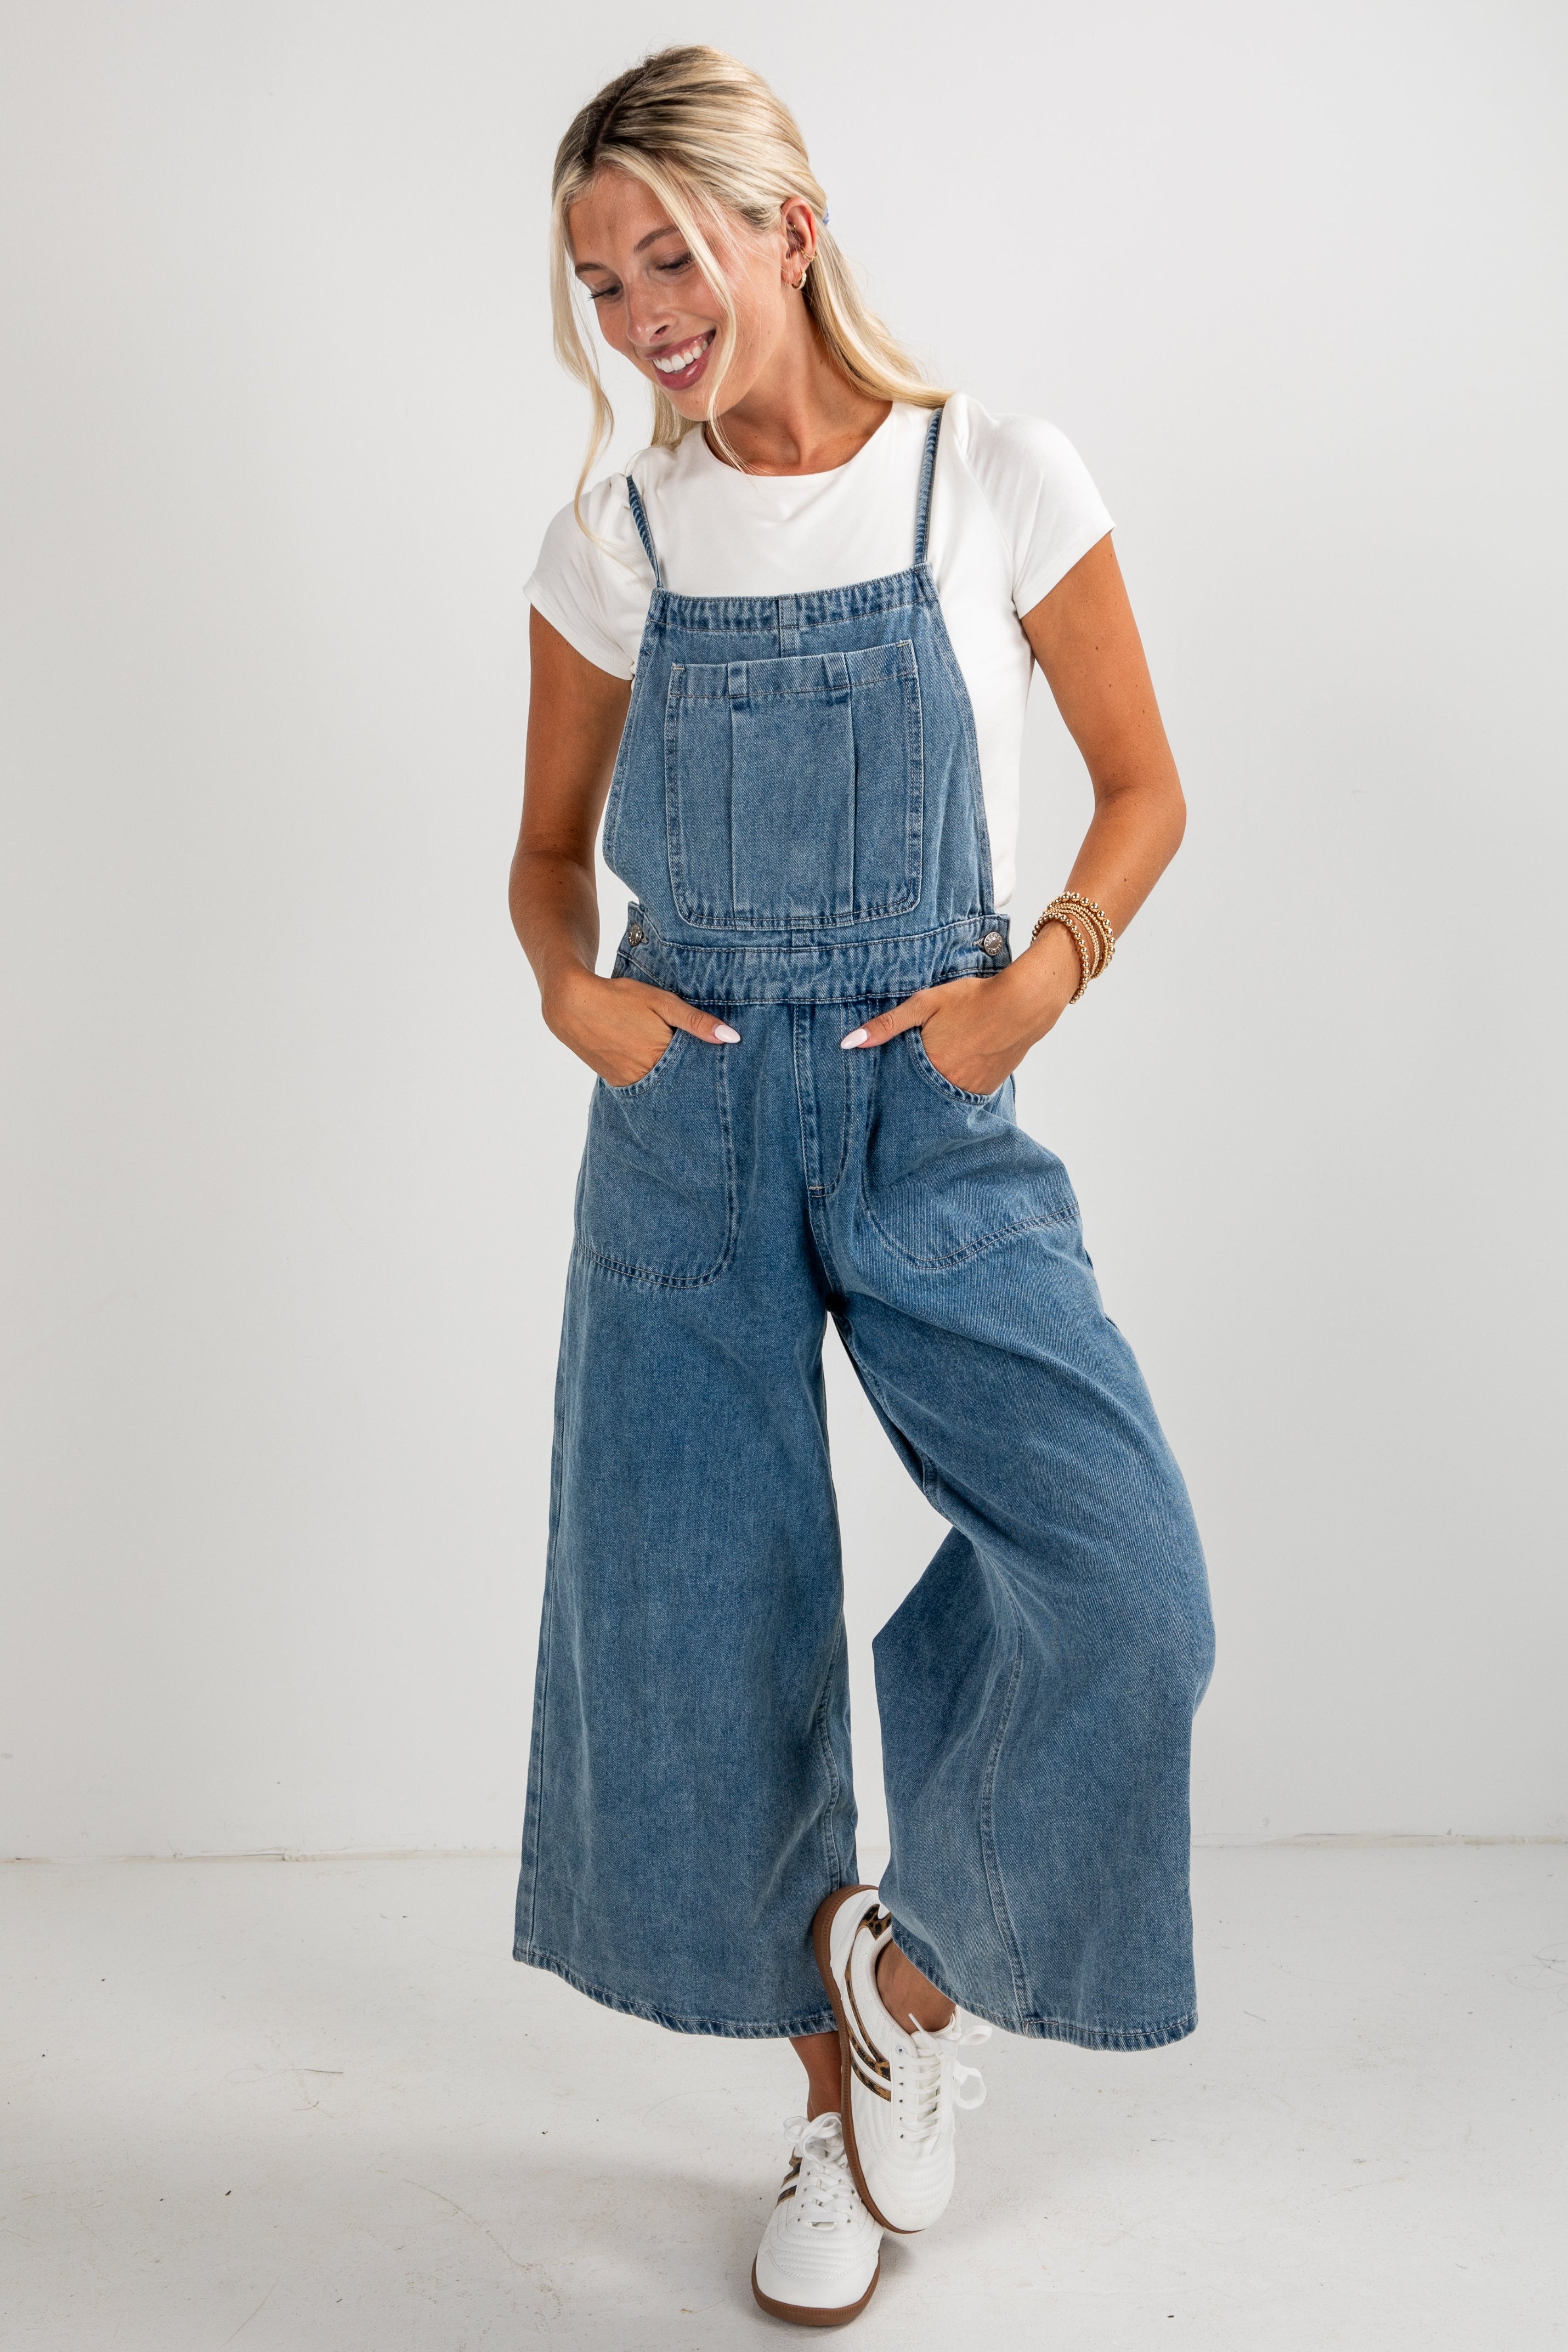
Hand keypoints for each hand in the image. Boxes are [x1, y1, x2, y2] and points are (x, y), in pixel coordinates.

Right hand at [543, 969, 738, 1087]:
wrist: (572, 1004)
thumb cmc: (620, 998)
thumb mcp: (662, 1003)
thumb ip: (696, 1022)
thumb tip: (732, 1038)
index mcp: (661, 1057)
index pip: (697, 1073)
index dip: (709, 1069)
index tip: (723, 1066)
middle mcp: (645, 1077)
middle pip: (680, 1085)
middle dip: (693, 1079)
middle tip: (707, 1073)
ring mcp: (629, 1083)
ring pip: (661, 1090)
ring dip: (673, 1082)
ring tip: (682, 1069)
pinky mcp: (617, 1082)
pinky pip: (643, 1088)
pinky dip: (654, 1082)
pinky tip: (658, 1069)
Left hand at [840, 929, 1080, 1092]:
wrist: (1024, 1003)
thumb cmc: (972, 998)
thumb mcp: (925, 1004)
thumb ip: (887, 1025)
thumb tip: (849, 1043)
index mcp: (928, 1067)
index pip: (897, 1088)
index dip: (888, 1086)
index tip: (881, 1086)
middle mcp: (949, 1085)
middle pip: (919, 1095)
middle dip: (910, 1089)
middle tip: (911, 1076)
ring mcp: (970, 1090)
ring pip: (942, 1097)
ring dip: (935, 1087)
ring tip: (937, 1067)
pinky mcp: (988, 1088)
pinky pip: (964, 1094)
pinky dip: (956, 1085)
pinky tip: (957, 1067)